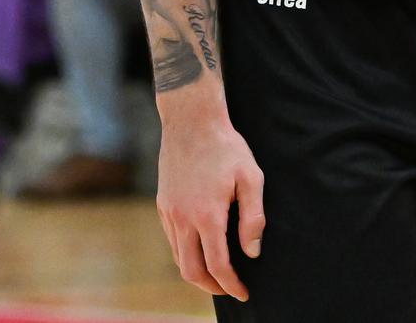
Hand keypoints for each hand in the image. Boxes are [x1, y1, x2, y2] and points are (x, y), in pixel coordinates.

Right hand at [156, 99, 265, 300]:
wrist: (192, 122)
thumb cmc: (227, 147)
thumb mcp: (251, 177)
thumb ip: (253, 217)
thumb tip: (252, 252)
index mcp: (207, 215)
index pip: (217, 265)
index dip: (231, 284)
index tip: (243, 292)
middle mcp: (183, 219)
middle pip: (191, 271)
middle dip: (211, 287)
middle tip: (230, 289)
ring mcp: (169, 213)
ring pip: (178, 258)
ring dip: (196, 272)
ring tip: (217, 274)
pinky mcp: (162, 205)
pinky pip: (172, 240)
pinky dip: (185, 253)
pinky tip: (201, 248)